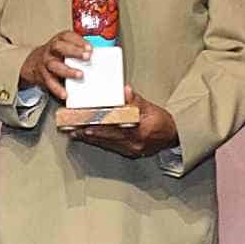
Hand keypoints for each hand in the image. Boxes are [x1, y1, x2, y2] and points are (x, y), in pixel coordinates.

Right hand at [19, 30, 91, 97]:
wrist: (34, 63)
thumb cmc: (56, 54)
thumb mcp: (66, 46)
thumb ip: (79, 49)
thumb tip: (99, 56)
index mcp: (59, 40)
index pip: (67, 36)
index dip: (79, 41)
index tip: (90, 48)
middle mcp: (51, 50)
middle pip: (59, 47)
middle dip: (74, 51)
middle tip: (87, 56)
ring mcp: (46, 62)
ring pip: (54, 65)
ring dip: (68, 70)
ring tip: (80, 74)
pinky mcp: (43, 75)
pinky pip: (50, 82)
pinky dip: (57, 88)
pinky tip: (65, 93)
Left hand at [63, 86, 178, 158]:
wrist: (173, 137)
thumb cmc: (162, 122)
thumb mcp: (151, 108)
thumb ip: (135, 100)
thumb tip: (125, 91)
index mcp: (139, 131)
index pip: (114, 125)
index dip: (97, 121)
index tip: (83, 118)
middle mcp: (133, 143)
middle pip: (106, 135)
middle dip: (86, 130)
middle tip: (71, 126)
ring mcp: (130, 149)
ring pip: (105, 142)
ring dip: (88, 137)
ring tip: (73, 132)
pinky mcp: (128, 152)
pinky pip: (109, 147)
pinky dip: (97, 141)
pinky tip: (87, 138)